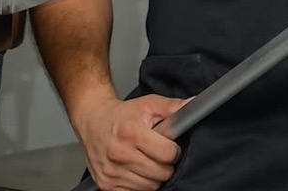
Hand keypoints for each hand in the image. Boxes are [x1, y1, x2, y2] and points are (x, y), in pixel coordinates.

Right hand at [72, 94, 186, 190]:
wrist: (92, 121)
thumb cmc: (122, 115)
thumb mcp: (148, 104)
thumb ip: (173, 107)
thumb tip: (195, 104)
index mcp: (132, 133)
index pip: (168, 154)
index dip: (173, 150)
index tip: (169, 146)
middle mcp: (120, 153)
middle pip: (161, 174)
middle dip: (165, 165)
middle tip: (157, 154)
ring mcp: (112, 171)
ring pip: (150, 187)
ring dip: (153, 176)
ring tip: (146, 161)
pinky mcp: (106, 184)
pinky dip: (139, 184)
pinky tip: (135, 170)